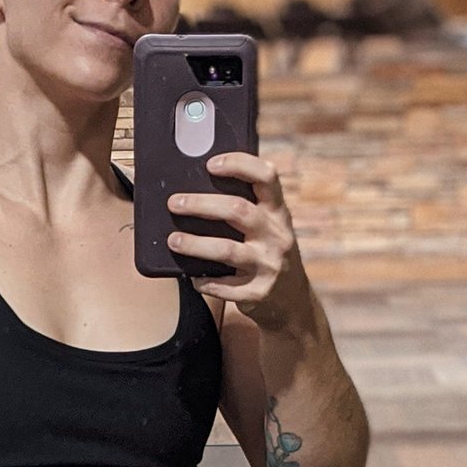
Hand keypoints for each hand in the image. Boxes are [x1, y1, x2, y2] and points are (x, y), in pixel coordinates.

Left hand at [166, 153, 310, 329]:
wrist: (293, 303)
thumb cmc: (268, 254)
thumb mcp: (269, 228)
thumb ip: (246, 209)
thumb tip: (196, 191)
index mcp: (278, 212)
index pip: (266, 177)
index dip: (239, 165)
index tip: (211, 164)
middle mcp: (277, 235)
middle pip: (238, 210)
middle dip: (201, 204)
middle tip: (174, 203)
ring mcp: (269, 265)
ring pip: (226, 249)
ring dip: (194, 244)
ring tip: (173, 240)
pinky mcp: (259, 292)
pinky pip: (224, 286)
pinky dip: (203, 281)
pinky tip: (192, 277)